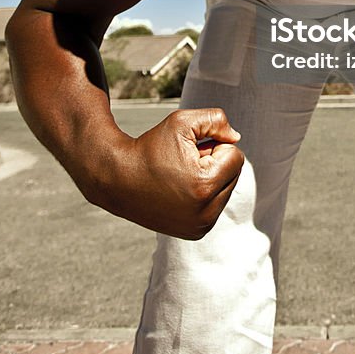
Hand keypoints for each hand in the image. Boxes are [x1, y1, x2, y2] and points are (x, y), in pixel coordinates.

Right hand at [89, 108, 244, 239]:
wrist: (118, 179)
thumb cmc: (150, 147)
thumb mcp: (182, 122)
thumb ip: (216, 121)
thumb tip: (236, 138)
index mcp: (205, 186)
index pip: (236, 156)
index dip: (214, 145)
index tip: (189, 150)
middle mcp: (205, 213)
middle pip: (234, 175)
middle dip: (214, 163)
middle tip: (183, 162)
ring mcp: (200, 226)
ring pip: (226, 190)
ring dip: (210, 178)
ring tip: (180, 176)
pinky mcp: (195, 233)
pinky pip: (215, 205)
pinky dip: (204, 194)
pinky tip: (180, 191)